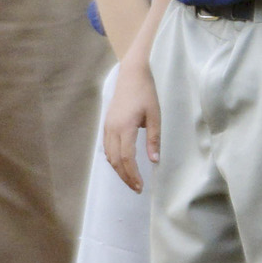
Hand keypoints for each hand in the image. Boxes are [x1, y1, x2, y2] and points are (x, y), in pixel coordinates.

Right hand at [101, 61, 158, 192]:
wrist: (131, 75)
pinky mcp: (106, 124)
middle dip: (125, 176)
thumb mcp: (155, 115)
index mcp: (125, 127)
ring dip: (118, 170)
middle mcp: (112, 129)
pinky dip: (113, 159)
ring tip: (130, 180)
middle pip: (115, 160)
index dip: (133, 174)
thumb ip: (154, 139)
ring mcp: (107, 127)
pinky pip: (107, 147)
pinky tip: (121, 165)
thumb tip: (154, 161)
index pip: (127, 158)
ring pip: (109, 155)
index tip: (140, 186)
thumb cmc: (146, 93)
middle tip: (136, 188)